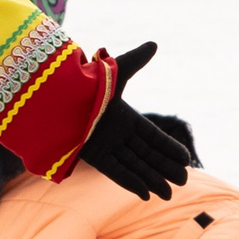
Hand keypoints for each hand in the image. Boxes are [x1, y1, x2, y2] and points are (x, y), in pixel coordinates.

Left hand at [78, 44, 195, 199]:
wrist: (54, 97)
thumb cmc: (83, 83)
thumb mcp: (113, 73)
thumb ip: (134, 61)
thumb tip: (155, 43)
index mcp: (124, 117)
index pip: (152, 137)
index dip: (168, 148)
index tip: (185, 160)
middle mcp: (116, 134)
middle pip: (146, 155)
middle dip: (164, 168)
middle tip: (183, 181)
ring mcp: (104, 146)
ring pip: (133, 166)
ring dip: (150, 180)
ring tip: (168, 194)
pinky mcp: (92, 157)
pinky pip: (115, 172)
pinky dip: (130, 182)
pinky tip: (145, 194)